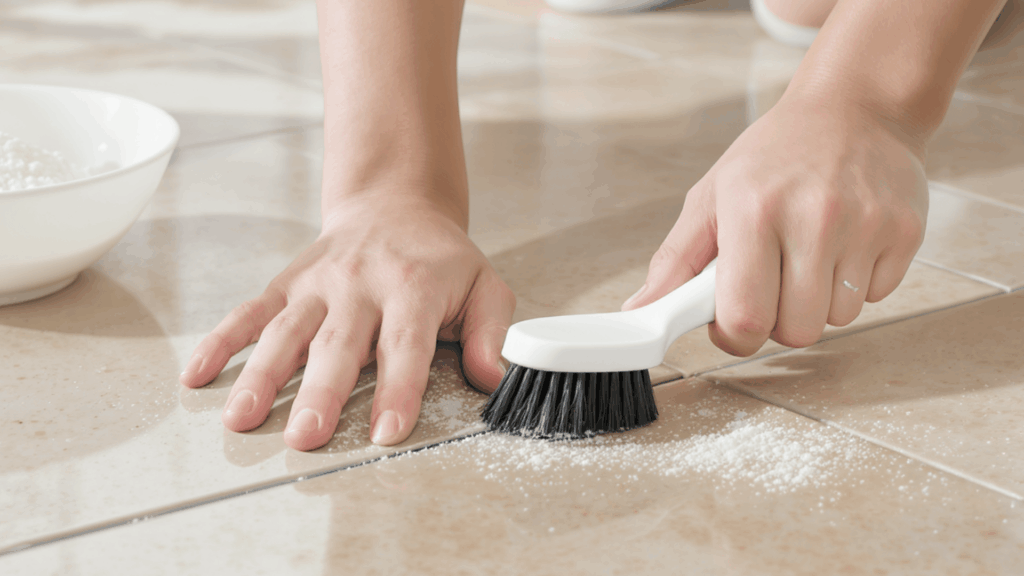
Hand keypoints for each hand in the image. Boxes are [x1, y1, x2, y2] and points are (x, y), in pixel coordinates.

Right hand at [179, 195, 514, 449]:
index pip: (406, 345)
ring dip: (261, 376)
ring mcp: (318, 283)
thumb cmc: (440, 258)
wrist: (394, 203)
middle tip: (305, 437)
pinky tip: (197, 375)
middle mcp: (361, 284)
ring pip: (286, 331)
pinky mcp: (287, 282)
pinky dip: (221, 342)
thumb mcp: (484, 285)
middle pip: (339, 344)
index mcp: (414, 287)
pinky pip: (249, 312)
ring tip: (241, 420)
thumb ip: (490, 332)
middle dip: (320, 393)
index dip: (398, 389)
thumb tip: (493, 378)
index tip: (387, 433)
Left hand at [622, 96, 928, 354]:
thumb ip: (674, 261)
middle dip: (778, 320)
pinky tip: (845, 243)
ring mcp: (865, 225)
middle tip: (772, 280)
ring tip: (810, 254)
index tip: (731, 319)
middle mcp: (813, 217)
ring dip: (818, 301)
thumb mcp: (711, 197)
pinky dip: (855, 283)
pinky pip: (875, 297)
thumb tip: (638, 312)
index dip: (733, 334)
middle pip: (795, 331)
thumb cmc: (774, 156)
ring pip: (838, 319)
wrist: (856, 108)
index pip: (744, 317)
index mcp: (754, 210)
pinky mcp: (904, 232)